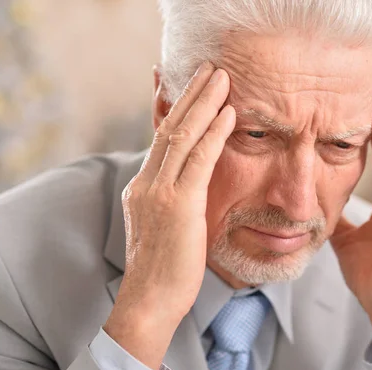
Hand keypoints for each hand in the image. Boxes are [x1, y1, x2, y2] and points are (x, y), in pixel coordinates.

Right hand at [103, 63, 235, 369]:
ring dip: (203, 103)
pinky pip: (199, 159)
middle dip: (190, 95)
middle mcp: (147, 183)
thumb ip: (172, 202)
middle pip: (169, 127)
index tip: (187, 87)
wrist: (149, 300)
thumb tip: (186, 191)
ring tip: (220, 77)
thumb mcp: (163, 229)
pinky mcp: (179, 204)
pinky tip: (228, 113)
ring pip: (182, 135)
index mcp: (143, 188)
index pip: (161, 140)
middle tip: (208, 69)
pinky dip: (214, 133)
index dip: (174, 110)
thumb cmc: (162, 271)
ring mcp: (160, 192)